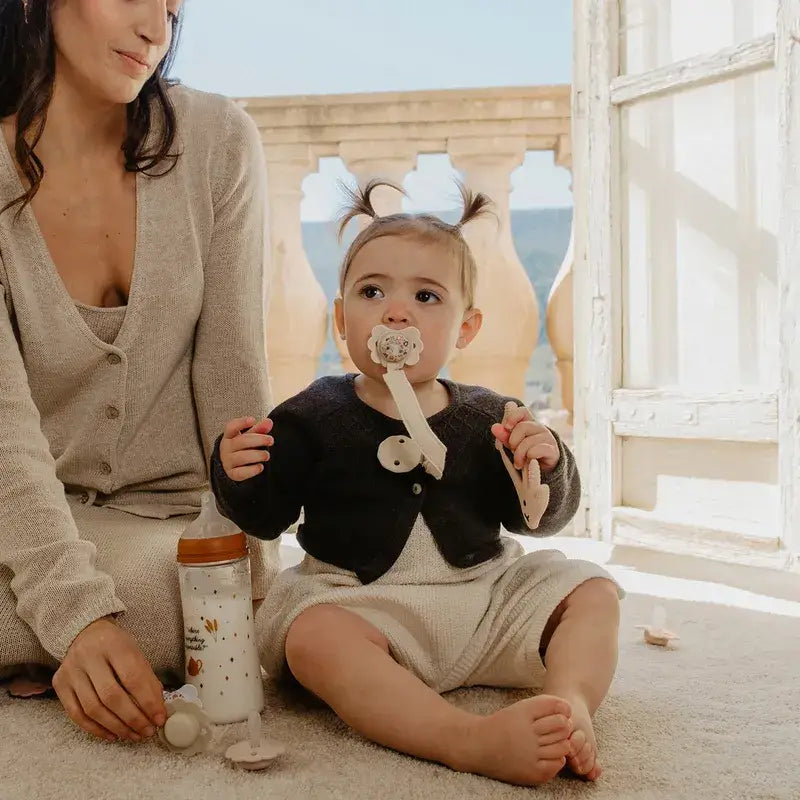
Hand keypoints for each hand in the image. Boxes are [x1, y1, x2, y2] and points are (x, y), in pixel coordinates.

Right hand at [52, 616, 165, 742]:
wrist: (85, 633)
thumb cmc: (116, 646)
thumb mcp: (135, 653)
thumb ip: (147, 679)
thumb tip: (157, 710)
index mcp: (114, 644)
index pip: (133, 677)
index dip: (147, 701)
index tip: (159, 718)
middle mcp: (89, 656)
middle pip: (111, 696)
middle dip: (132, 719)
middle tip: (147, 732)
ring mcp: (71, 671)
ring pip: (93, 709)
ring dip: (116, 727)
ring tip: (133, 735)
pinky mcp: (60, 685)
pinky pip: (76, 715)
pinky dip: (96, 729)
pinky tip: (112, 735)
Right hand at [220, 416, 273, 481]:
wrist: (235, 466)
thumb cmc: (244, 447)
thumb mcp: (250, 436)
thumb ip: (259, 429)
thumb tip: (269, 422)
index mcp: (229, 436)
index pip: (231, 427)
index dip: (241, 423)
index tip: (252, 420)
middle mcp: (226, 448)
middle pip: (241, 441)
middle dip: (259, 440)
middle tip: (271, 440)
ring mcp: (228, 461)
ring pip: (242, 457)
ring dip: (258, 455)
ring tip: (267, 455)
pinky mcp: (232, 474)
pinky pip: (241, 472)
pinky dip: (253, 470)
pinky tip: (260, 466)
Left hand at [490, 402, 559, 472]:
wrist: (541, 473)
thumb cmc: (525, 455)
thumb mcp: (512, 445)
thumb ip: (504, 435)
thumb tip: (494, 427)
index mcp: (529, 423)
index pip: (522, 411)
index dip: (512, 416)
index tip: (506, 427)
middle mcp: (540, 428)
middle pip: (523, 426)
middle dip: (513, 441)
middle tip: (513, 451)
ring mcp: (548, 439)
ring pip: (529, 441)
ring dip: (519, 454)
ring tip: (518, 463)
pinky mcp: (553, 451)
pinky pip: (537, 450)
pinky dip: (529, 457)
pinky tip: (527, 463)